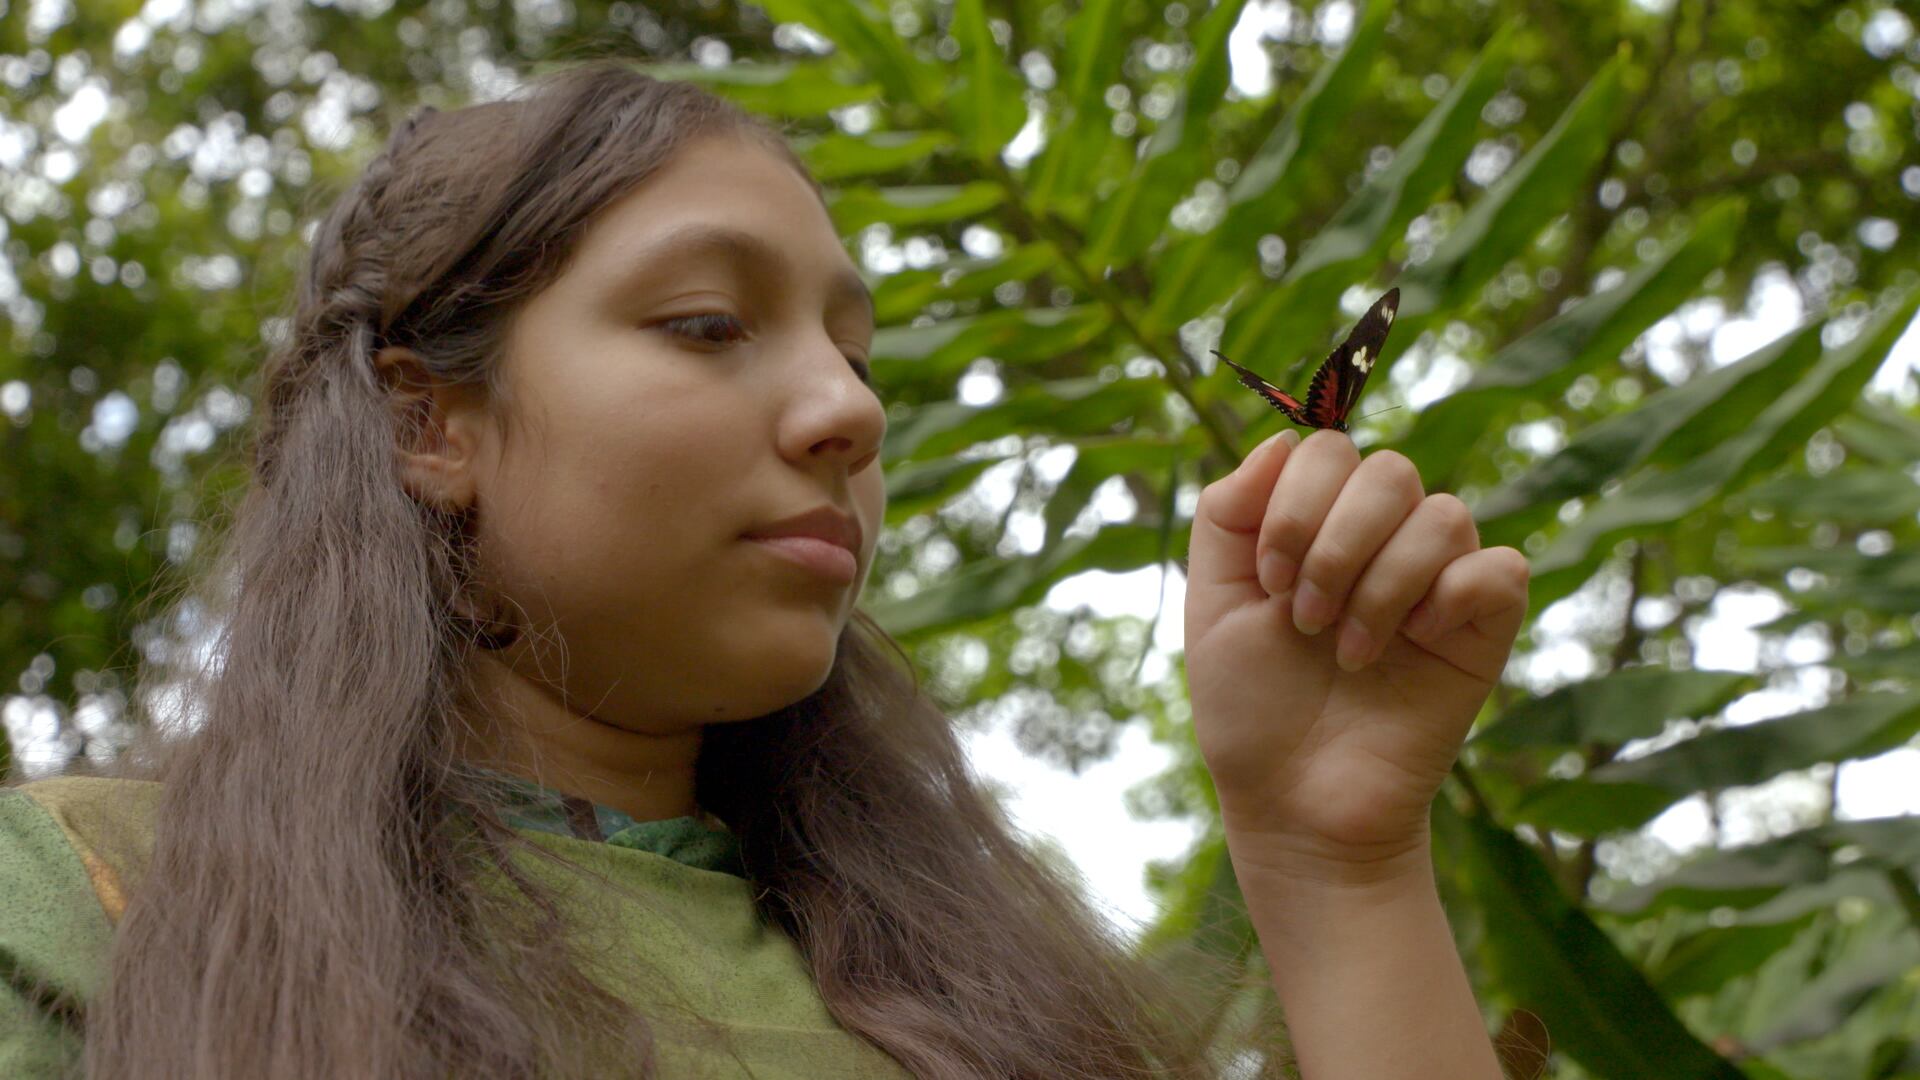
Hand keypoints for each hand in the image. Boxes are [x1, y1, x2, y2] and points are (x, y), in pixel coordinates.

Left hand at [1184, 429, 1528, 883]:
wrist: (1294, 802)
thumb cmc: (1252, 708)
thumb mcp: (1213, 602)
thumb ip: (1228, 514)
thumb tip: (1278, 440)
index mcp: (1320, 526)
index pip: (1329, 451)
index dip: (1296, 506)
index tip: (1270, 581)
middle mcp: (1383, 542)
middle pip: (1389, 471)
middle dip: (1335, 545)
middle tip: (1305, 621)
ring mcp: (1438, 582)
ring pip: (1442, 514)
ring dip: (1381, 585)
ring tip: (1349, 652)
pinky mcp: (1482, 629)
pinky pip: (1499, 566)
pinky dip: (1452, 594)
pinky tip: (1415, 640)